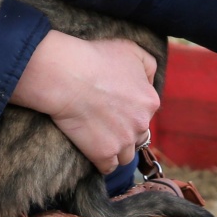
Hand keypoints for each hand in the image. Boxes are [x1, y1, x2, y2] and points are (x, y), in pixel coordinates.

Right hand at [10, 32, 158, 173]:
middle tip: (105, 120)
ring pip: (126, 155)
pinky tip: (92, 149)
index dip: (130, 109)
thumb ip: (149, 66)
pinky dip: (101, 161)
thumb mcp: (131, 50)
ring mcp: (123, 142)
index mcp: (150, 101)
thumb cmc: (95, 58)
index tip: (114, 105)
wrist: (67, 75)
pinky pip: (108, 167)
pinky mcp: (104, 154)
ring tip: (98, 136)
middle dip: (125, 130)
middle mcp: (142, 124)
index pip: (146, 113)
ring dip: (116, 148)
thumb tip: (150, 81)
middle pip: (138, 135)